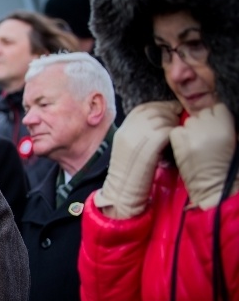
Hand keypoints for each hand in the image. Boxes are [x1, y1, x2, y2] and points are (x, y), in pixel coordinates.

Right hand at [95, 100, 181, 217]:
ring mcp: (137, 138)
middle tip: (179, 121)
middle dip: (170, 113)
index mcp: (122, 131)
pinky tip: (176, 141)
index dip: (158, 108)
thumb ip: (139, 134)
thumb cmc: (129, 175)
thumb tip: (160, 122)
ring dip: (174, 123)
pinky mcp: (149, 146)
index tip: (170, 112)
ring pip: (163, 119)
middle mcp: (128, 131)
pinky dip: (175, 133)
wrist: (122, 193)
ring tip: (177, 132)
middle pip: (154, 111)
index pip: (142, 109)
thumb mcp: (128, 150)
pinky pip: (167, 131)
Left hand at [170, 103, 237, 208]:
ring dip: (191, 129)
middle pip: (201, 113)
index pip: (217, 107)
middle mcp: (208, 125)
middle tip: (205, 137)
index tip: (215, 126)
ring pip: (188, 121)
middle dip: (203, 123)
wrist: (214, 185)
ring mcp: (191, 132)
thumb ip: (224, 125)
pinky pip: (176, 131)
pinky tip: (186, 147)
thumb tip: (213, 116)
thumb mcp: (233, 140)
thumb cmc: (226, 165)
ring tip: (196, 144)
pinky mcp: (178, 141)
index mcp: (226, 123)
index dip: (216, 116)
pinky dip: (179, 137)